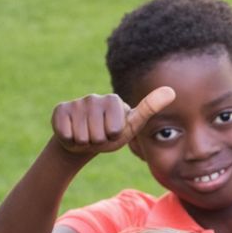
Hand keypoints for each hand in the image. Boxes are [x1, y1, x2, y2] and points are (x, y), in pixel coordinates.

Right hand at [50, 86, 175, 156]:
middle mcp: (94, 97)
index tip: (113, 133)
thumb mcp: (131, 126)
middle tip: (98, 136)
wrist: (82, 142)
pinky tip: (72, 132)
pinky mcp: (60, 110)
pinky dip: (70, 139)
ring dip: (84, 141)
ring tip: (87, 135)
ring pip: (82, 136)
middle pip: (98, 135)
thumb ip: (149, 108)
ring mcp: (76, 103)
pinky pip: (66, 133)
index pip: (114, 129)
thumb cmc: (110, 135)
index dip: (113, 137)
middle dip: (99, 141)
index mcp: (113, 100)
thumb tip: (171, 91)